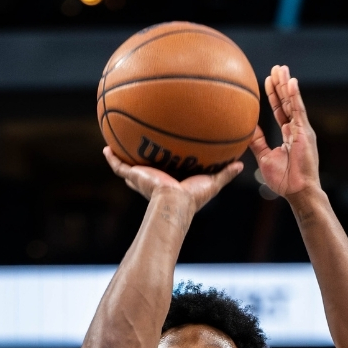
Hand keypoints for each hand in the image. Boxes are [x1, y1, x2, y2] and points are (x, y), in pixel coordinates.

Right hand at [103, 147, 242, 214]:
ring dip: (121, 157)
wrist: (175, 202)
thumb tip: (241, 164)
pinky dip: (111, 158)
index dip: (160, 168)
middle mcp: (153, 179)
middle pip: (143, 172)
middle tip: (136, 152)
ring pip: (128, 167)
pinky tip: (105, 148)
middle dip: (139, 164)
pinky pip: (119, 166)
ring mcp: (142, 177)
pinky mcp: (134, 175)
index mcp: (168, 182)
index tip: (159, 157)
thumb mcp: (212, 182)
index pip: (162, 175)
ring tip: (114, 145)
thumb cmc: (193, 198)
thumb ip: (225, 173)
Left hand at [249, 65, 320, 199]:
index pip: (280, 111)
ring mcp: (302, 130)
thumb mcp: (264, 157)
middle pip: (287, 103)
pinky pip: (298, 110)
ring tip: (281, 69)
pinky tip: (291, 82)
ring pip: (292, 102)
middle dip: (280, 85)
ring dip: (286, 85)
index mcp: (288, 135)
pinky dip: (295, 96)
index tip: (268, 81)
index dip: (274, 97)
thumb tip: (246, 128)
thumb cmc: (283, 179)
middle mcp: (297, 130)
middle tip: (275, 68)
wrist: (297, 191)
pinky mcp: (305, 132)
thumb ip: (257, 141)